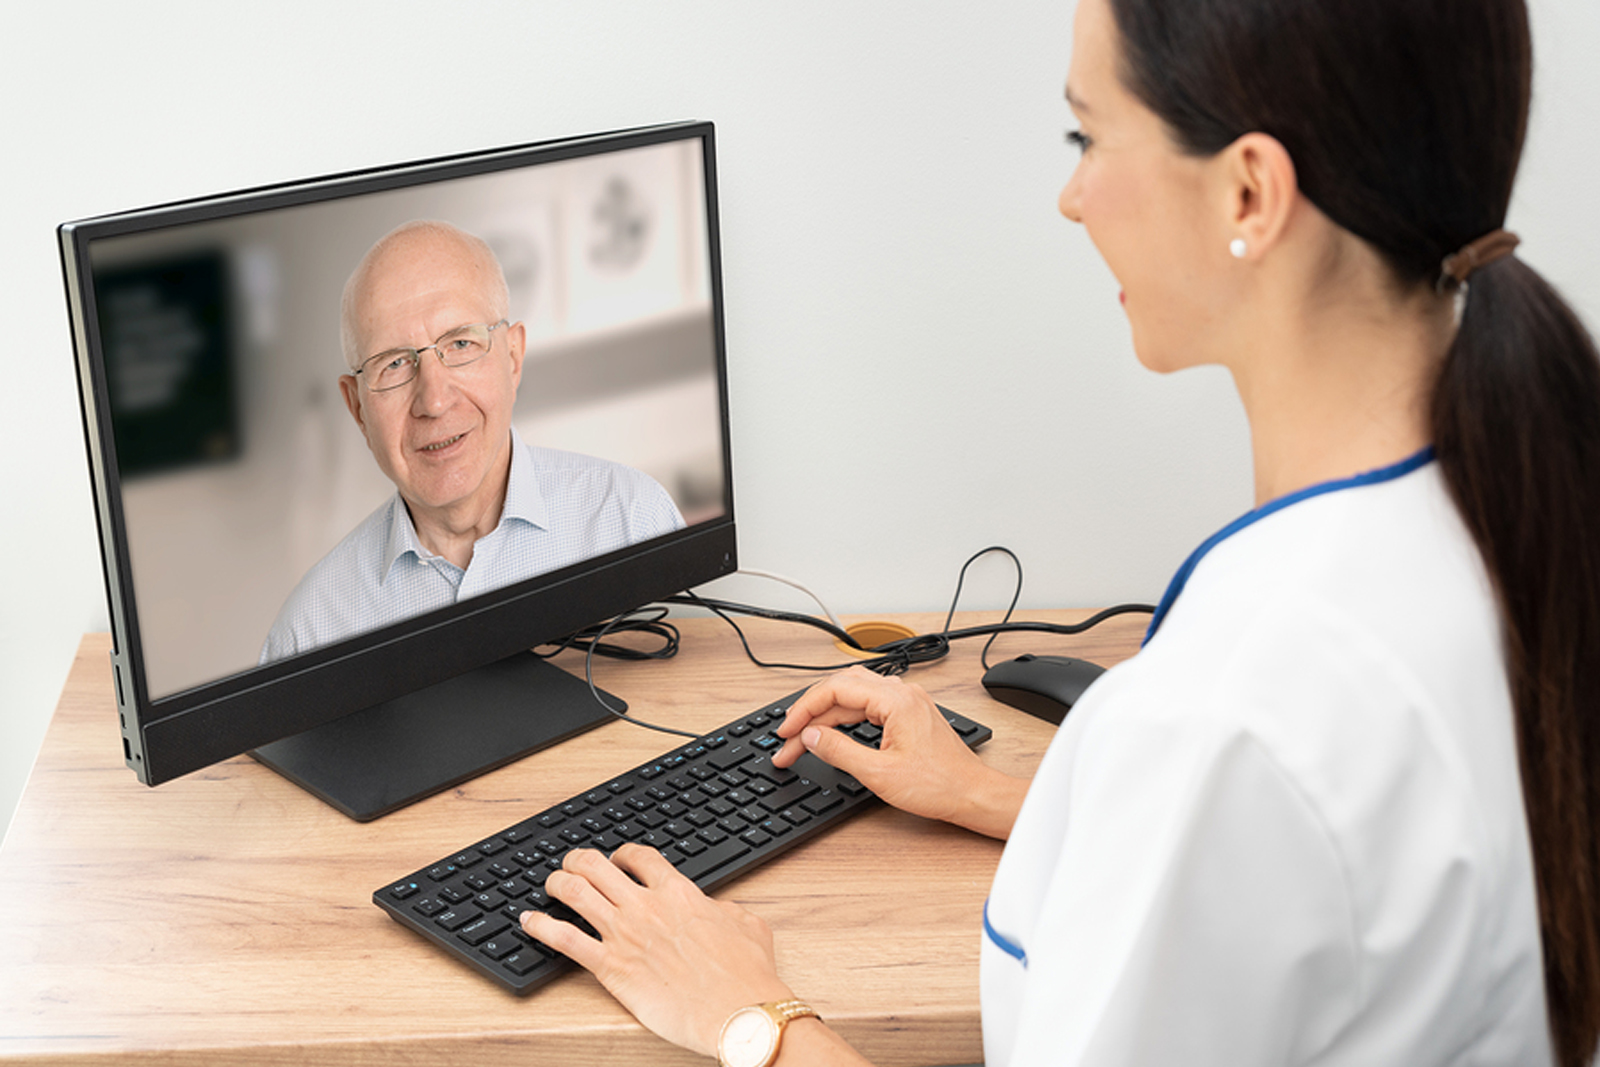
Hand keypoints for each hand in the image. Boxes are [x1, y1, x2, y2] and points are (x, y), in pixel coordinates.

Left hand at [520, 844, 792, 1057]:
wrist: (739, 1012)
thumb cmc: (746, 974)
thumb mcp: (747, 925)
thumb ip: (725, 910)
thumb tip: (717, 909)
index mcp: (679, 893)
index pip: (639, 856)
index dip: (621, 852)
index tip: (616, 859)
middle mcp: (645, 906)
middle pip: (596, 866)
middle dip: (578, 860)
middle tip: (572, 865)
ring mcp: (624, 935)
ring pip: (574, 893)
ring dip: (556, 883)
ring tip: (549, 885)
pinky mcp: (610, 968)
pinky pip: (563, 940)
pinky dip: (540, 926)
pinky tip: (528, 922)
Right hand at [772, 667, 1027, 838]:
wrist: (972, 794)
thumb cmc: (939, 785)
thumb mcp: (879, 773)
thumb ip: (840, 751)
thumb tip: (812, 735)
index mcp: (895, 700)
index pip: (836, 689)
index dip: (804, 710)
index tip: (787, 731)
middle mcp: (902, 694)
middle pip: (842, 688)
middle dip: (810, 711)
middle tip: (788, 737)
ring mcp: (906, 703)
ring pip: (854, 696)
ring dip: (826, 715)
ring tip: (803, 738)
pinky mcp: (908, 715)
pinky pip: (868, 706)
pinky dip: (845, 718)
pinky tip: (832, 733)